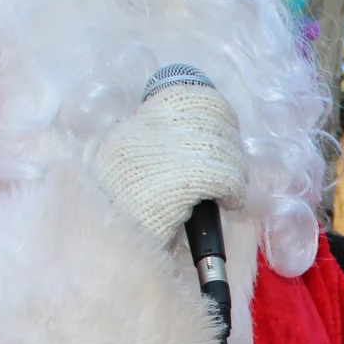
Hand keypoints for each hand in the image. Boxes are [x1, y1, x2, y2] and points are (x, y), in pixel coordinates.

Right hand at [92, 77, 246, 241]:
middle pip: (211, 117)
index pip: (187, 96)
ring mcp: (164, 154)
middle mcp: (147, 132)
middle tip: (230, 165)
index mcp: (134, 127)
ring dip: (235, 170)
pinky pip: (227, 176)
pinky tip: (230, 202)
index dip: (215, 109)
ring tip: (230, 190)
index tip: (223, 127)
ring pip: (224, 148)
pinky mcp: (182, 180)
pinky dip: (235, 190)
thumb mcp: (127, 168)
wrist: (107, 248)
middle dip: (229, 141)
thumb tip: (198, 132)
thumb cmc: (120, 217)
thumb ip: (154, 145)